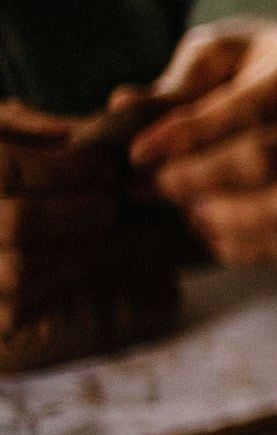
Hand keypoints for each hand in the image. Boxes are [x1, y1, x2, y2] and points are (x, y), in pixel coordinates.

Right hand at [1, 101, 180, 369]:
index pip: (10, 170)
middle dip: (78, 213)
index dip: (68, 169)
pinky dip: (56, 285)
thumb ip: (20, 124)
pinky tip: (72, 261)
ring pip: (19, 270)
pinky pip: (15, 310)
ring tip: (93, 233)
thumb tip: (66, 133)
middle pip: (20, 222)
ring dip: (72, 250)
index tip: (104, 169)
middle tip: (107, 205)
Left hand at [129, 20, 276, 265]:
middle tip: (145, 187)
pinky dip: (244, 244)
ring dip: (225, 217)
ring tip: (182, 210)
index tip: (138, 153)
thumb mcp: (223, 53)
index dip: (190, 135)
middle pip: (267, 160)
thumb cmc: (264, 65)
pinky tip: (207, 229)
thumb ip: (178, 82)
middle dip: (196, 178)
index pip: (251, 108)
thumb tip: (123, 108)